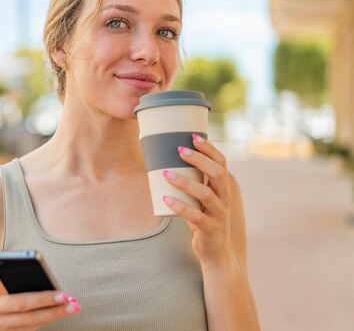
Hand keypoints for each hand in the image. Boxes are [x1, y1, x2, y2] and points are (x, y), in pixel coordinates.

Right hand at [0, 260, 79, 329]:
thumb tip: (14, 262)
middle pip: (21, 305)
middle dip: (44, 300)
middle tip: (64, 295)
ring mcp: (2, 326)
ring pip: (32, 320)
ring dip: (55, 313)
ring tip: (73, 304)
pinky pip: (35, 327)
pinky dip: (51, 317)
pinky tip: (66, 310)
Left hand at [161, 134, 233, 265]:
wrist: (215, 252)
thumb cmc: (203, 219)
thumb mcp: (201, 199)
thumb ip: (192, 182)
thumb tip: (164, 159)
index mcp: (223, 188)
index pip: (222, 163)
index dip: (210, 149)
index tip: (194, 136)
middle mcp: (225, 199)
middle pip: (218, 174)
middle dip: (199, 159)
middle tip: (179, 150)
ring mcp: (219, 214)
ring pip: (206, 194)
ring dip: (185, 182)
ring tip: (166, 174)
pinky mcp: (210, 229)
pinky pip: (195, 217)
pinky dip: (180, 206)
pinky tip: (165, 199)